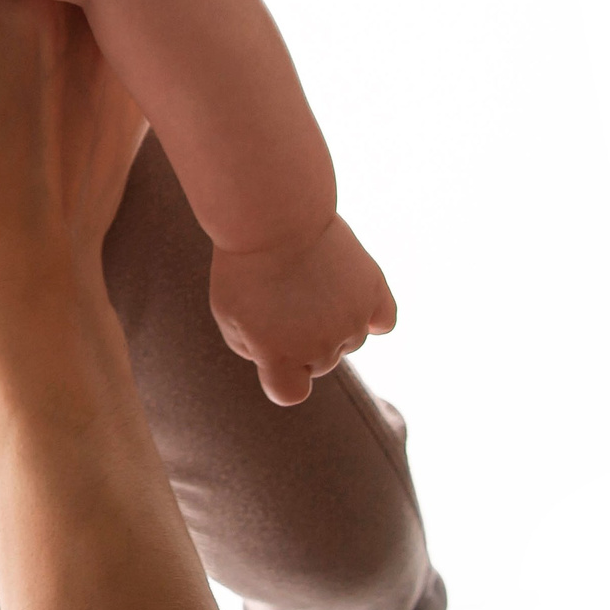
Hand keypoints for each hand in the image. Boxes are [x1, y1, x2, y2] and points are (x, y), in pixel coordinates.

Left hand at [208, 214, 395, 404]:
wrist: (273, 217)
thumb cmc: (242, 264)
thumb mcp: (227, 310)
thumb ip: (250, 347)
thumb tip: (274, 360)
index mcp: (280, 356)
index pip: (289, 393)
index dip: (281, 374)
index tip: (273, 350)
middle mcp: (320, 348)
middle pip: (318, 362)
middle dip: (300, 339)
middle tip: (282, 297)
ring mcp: (351, 322)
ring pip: (349, 340)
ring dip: (331, 322)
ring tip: (307, 282)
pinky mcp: (374, 294)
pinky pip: (383, 321)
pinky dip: (371, 314)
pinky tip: (351, 294)